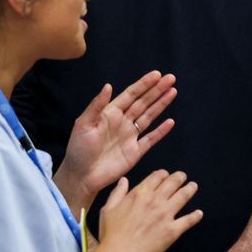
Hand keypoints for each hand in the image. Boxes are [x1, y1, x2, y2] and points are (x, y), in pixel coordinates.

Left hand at [57, 72, 177, 210]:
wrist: (81, 176)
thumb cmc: (78, 150)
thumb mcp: (83, 124)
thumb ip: (97, 105)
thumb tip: (109, 86)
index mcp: (110, 113)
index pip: (131, 95)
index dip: (144, 85)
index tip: (157, 75)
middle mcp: (122, 122)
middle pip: (143, 102)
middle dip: (157, 90)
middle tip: (171, 78)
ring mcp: (130, 137)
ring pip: (149, 116)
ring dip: (161, 104)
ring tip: (173, 92)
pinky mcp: (135, 152)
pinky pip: (151, 139)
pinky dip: (161, 131)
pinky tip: (170, 122)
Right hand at [95, 170, 201, 251]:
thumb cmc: (110, 234)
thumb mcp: (108, 209)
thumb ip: (117, 192)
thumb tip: (124, 180)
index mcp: (139, 194)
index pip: (157, 176)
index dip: (163, 174)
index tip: (166, 175)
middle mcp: (155, 201)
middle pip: (172, 182)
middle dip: (179, 177)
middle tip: (183, 177)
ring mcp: (165, 215)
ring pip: (183, 196)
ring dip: (190, 189)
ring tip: (193, 186)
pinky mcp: (173, 230)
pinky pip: (188, 220)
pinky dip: (195, 216)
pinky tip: (199, 213)